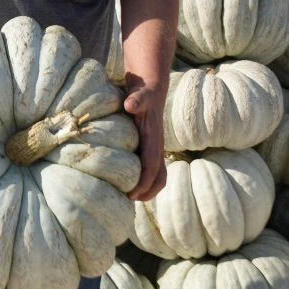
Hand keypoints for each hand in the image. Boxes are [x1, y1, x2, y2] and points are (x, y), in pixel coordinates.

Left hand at [123, 85, 166, 200]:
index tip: (131, 194)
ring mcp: (156, 149)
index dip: (144, 182)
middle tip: (129, 199)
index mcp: (155, 139)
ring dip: (148, 190)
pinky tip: (130, 184)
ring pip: (159, 176)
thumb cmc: (143, 94)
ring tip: (129, 196)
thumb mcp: (139, 95)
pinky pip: (153, 171)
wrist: (152, 89)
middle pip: (160, 178)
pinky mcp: (152, 149)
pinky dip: (146, 181)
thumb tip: (130, 105)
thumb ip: (137, 99)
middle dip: (148, 192)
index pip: (152, 166)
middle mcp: (158, 147)